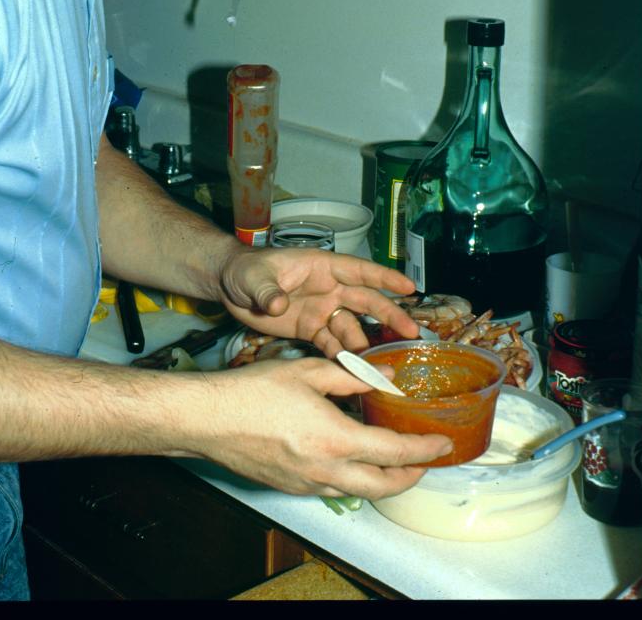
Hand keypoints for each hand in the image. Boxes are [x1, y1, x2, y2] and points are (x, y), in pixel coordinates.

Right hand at [178, 356, 451, 497]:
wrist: (208, 419)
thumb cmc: (253, 391)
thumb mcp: (308, 372)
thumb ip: (352, 375)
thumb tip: (387, 378)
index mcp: (334, 438)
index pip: (394, 452)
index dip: (424, 449)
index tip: (442, 443)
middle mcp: (325, 470)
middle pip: (383, 486)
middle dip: (411, 476)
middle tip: (426, 460)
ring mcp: (307, 483)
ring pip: (358, 491)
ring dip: (383, 480)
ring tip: (394, 461)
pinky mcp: (290, 487)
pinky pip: (333, 489)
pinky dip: (353, 478)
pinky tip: (350, 458)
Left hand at [218, 247, 419, 355]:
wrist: (230, 287)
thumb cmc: (246, 271)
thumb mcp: (254, 277)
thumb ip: (267, 290)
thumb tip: (278, 305)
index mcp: (322, 267)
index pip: (359, 271)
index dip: (385, 278)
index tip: (409, 287)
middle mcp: (328, 288)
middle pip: (365, 302)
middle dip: (389, 316)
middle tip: (411, 333)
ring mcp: (321, 310)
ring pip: (351, 328)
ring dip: (366, 345)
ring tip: (381, 366)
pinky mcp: (311, 330)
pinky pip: (332, 345)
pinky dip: (343, 359)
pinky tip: (355, 375)